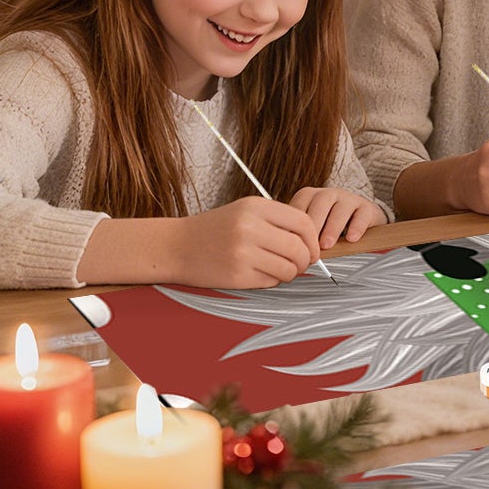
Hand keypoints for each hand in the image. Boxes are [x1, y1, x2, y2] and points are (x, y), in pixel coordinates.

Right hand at [173, 197, 322, 287]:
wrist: (175, 246)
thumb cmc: (214, 229)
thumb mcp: (245, 211)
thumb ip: (277, 220)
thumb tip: (312, 241)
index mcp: (255, 207)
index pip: (302, 222)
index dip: (312, 239)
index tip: (312, 249)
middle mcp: (250, 227)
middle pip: (299, 248)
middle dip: (305, 260)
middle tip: (300, 264)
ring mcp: (243, 252)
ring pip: (288, 268)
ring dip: (290, 273)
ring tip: (280, 269)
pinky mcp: (236, 275)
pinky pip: (270, 282)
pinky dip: (273, 281)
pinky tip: (261, 274)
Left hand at [289, 187, 384, 247]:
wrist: (360, 222)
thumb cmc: (330, 228)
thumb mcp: (313, 228)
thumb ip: (301, 235)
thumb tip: (287, 250)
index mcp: (310, 197)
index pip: (300, 205)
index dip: (296, 225)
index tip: (295, 244)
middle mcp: (329, 194)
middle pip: (320, 204)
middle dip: (314, 226)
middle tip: (310, 246)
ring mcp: (349, 199)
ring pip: (340, 208)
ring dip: (332, 228)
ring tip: (327, 245)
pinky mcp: (367, 207)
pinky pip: (362, 214)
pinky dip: (356, 227)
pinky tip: (351, 239)